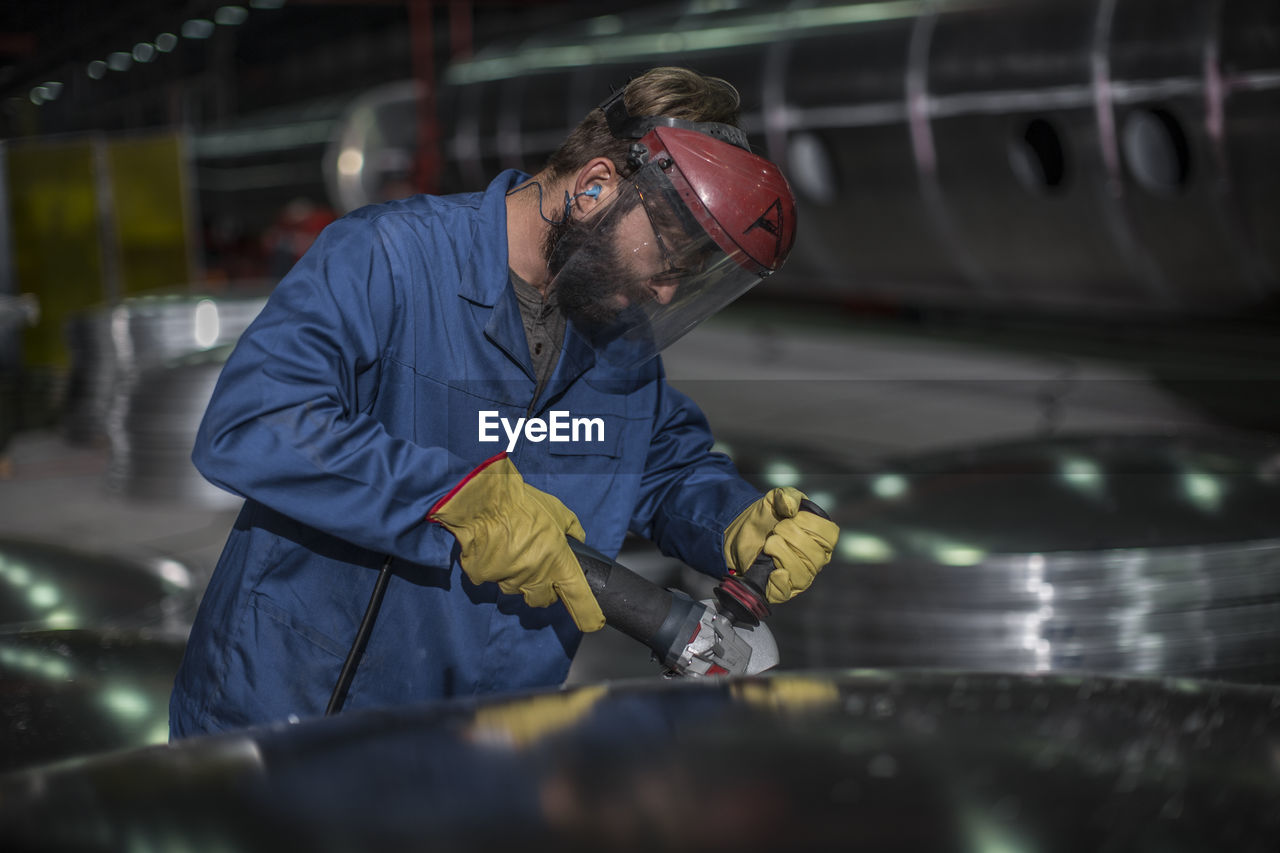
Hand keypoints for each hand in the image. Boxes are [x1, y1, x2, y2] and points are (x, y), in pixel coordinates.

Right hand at [428, 453, 604, 631]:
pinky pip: (489, 578)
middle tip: (539, 568)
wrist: (485, 501)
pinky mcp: (484, 578)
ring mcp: (508, 580)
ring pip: (515, 589)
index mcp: (559, 564)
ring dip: (517, 577)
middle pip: (543, 600)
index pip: (579, 598)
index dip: (587, 614)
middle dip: (544, 590)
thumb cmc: (523, 505)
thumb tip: (577, 538)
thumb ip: (572, 530)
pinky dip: (491, 567)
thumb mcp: (559, 511)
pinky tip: (491, 548)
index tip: (592, 622)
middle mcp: (536, 578)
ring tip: (511, 549)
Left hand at [723, 487, 839, 603]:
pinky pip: (786, 592)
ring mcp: (800, 576)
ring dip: (784, 555)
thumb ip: (787, 496)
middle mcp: (815, 560)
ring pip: (803, 574)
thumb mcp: (775, 498)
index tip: (794, 517)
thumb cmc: (767, 516)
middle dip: (793, 538)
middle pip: (816, 555)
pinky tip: (773, 570)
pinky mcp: (781, 589)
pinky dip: (781, 582)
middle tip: (776, 529)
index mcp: (821, 538)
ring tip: (769, 543)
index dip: (812, 525)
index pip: (829, 536)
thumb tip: (792, 508)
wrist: (742, 530)